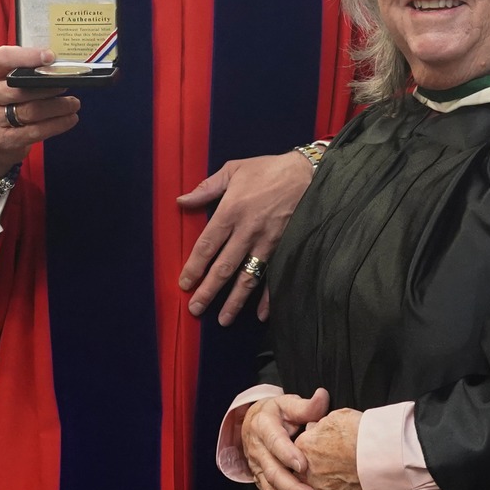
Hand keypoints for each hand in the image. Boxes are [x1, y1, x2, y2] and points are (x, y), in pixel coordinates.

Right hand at [0, 46, 80, 196]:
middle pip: (21, 88)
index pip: (4, 58)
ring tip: (74, 104)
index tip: (51, 57)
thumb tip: (56, 64)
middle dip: (50, 87)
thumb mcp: (6, 80)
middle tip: (69, 85)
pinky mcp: (1, 139)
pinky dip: (57, 124)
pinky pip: (35, 131)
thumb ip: (25, 69)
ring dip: (58, 107)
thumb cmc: (6, 102)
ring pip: (31, 110)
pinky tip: (70, 119)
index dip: (28, 56)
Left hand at [177, 151, 315, 324]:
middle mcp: (248, 230)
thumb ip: (207, 188)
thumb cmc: (268, 169)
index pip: (207, 245)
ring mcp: (268, 242)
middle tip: (196, 309)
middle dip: (209, 290)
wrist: (307, 172)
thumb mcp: (234, 170)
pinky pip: (275, 276)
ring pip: (248, 276)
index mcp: (231, 211)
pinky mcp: (285, 247)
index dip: (194, 266)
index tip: (184, 284)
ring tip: (223, 319)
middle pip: (224, 267)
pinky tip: (261, 314)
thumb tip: (182, 200)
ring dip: (235, 300)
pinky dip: (270, 297)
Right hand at [242, 388, 329, 489]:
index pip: (274, 442)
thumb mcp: (289, 404)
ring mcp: (258, 470)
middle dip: (294, 488)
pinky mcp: (261, 483)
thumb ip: (306, 406)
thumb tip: (322, 397)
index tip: (304, 466)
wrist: (254, 423)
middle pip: (272, 473)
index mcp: (263, 428)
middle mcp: (257, 451)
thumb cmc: (278, 413)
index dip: (287, 454)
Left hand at [296, 408, 364, 489]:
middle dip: (295, 481)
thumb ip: (318, 424)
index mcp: (302, 449)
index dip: (298, 455)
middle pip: (292, 480)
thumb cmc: (361, 432)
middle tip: (303, 481)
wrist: (382, 453)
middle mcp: (305, 474)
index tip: (307, 456)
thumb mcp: (335, 418)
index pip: (290, 454)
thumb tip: (311, 428)